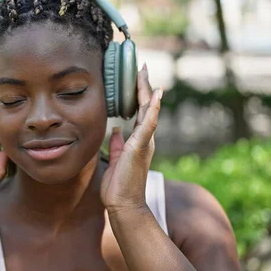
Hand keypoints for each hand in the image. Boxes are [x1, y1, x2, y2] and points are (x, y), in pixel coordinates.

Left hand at [100, 64, 162, 212]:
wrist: (123, 204)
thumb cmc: (119, 185)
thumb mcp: (115, 160)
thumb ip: (116, 144)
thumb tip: (115, 130)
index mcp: (138, 140)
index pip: (139, 112)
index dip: (138, 94)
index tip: (136, 77)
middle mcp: (144, 138)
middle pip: (145, 106)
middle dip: (143, 85)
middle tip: (141, 66)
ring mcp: (144, 142)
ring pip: (147, 110)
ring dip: (146, 90)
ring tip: (144, 73)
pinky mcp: (140, 146)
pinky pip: (148, 123)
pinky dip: (152, 108)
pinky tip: (155, 94)